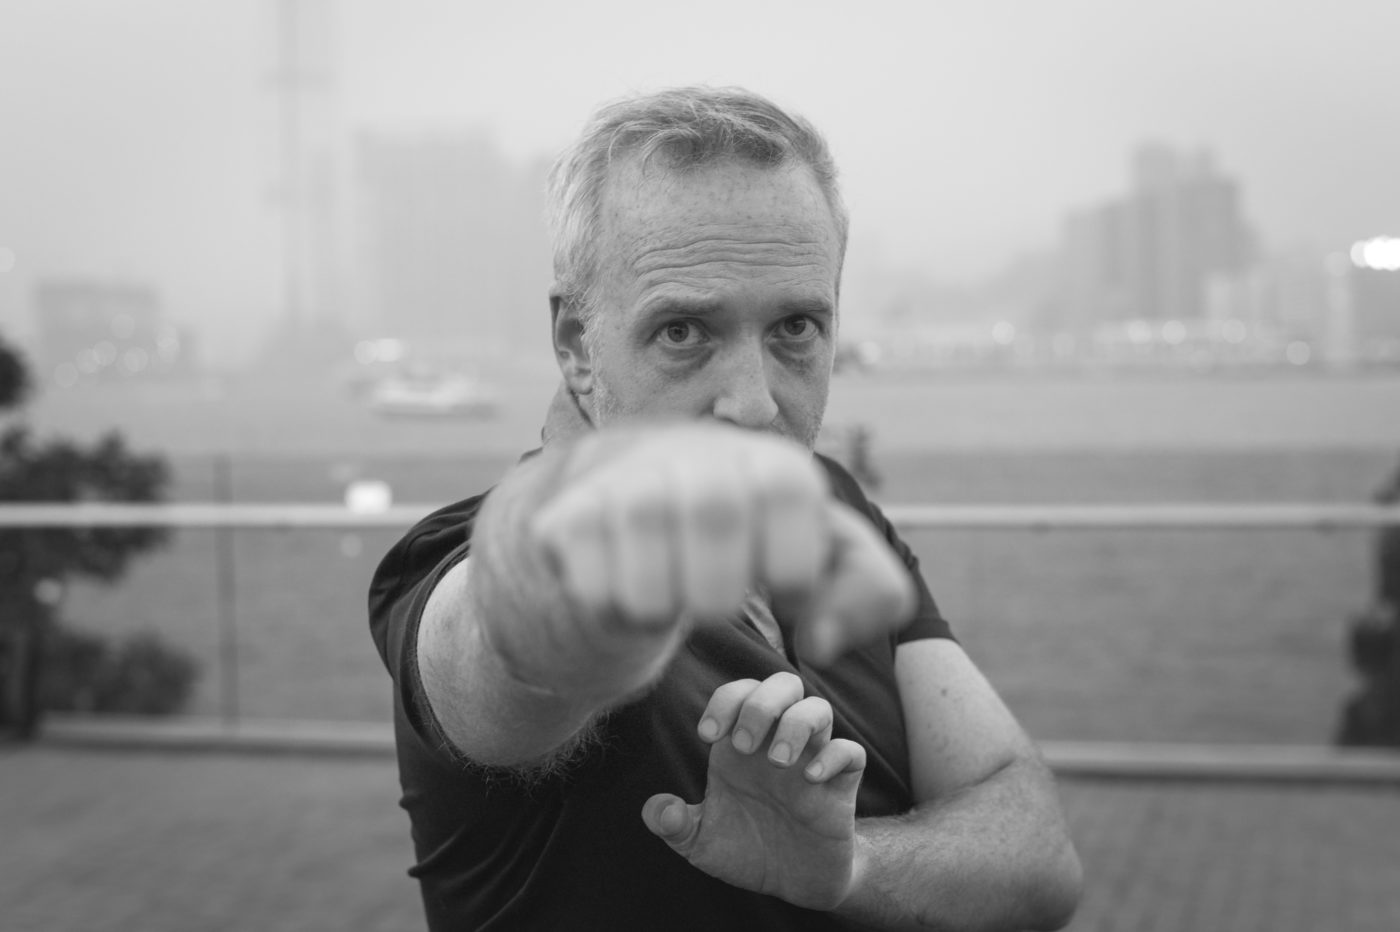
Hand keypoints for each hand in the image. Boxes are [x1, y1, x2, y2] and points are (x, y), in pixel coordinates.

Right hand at [516, 424, 914, 699]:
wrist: (619, 508)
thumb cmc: (742, 540)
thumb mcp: (816, 553)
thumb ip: (866, 589)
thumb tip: (822, 642)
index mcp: (765, 459)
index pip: (788, 490)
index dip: (793, 564)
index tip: (783, 592)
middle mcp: (692, 452)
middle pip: (714, 519)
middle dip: (718, 591)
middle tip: (715, 601)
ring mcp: (622, 479)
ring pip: (649, 569)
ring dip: (663, 603)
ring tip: (670, 590)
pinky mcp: (566, 516)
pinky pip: (596, 589)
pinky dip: (614, 605)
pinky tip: (624, 580)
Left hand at [641, 673, 866, 910]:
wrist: (794, 884)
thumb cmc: (747, 851)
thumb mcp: (702, 843)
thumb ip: (675, 825)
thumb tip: (657, 810)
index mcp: (743, 746)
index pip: (740, 693)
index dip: (724, 700)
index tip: (707, 734)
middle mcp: (778, 744)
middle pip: (783, 685)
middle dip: (761, 704)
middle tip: (743, 745)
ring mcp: (812, 761)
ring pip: (819, 709)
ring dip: (796, 724)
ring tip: (777, 761)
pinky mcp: (841, 787)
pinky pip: (851, 753)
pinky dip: (834, 756)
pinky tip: (811, 780)